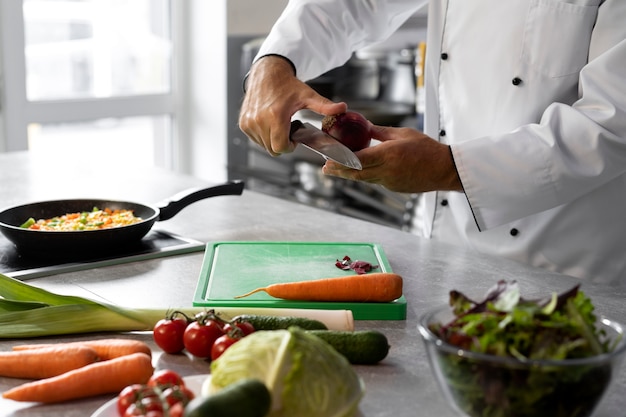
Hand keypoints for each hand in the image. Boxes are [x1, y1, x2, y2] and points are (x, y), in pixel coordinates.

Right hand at [238, 56, 346, 155]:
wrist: (267, 73)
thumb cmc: (288, 85)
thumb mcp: (308, 96)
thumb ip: (324, 106)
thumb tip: (342, 108)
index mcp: (275, 116)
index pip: (281, 147)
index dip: (290, 146)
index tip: (294, 137)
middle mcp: (259, 120)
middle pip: (273, 149)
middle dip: (283, 143)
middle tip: (288, 127)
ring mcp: (249, 122)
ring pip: (264, 145)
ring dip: (273, 139)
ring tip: (278, 122)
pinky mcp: (243, 123)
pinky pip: (256, 139)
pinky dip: (263, 135)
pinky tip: (269, 121)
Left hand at [322, 125, 462, 193]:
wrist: (444, 170)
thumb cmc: (427, 148)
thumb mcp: (402, 134)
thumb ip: (380, 132)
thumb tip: (364, 126)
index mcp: (388, 155)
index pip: (358, 159)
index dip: (341, 161)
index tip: (328, 159)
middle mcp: (386, 171)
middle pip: (356, 173)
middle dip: (338, 171)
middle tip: (325, 169)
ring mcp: (389, 182)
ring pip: (364, 179)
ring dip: (349, 174)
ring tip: (336, 170)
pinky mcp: (394, 188)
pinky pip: (375, 181)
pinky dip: (365, 176)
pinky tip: (359, 171)